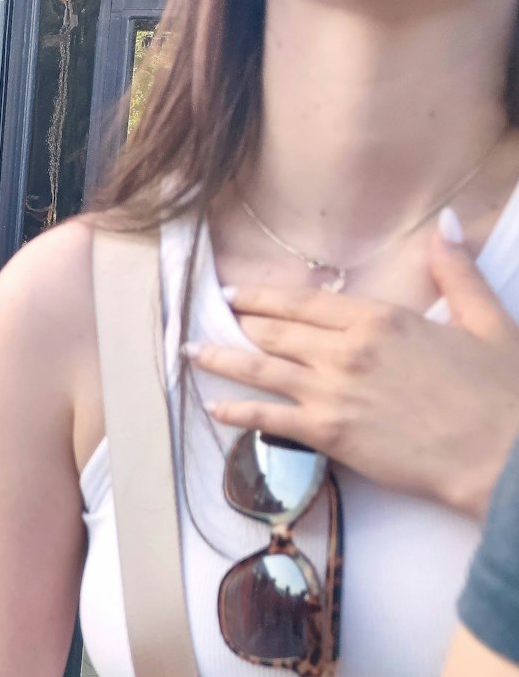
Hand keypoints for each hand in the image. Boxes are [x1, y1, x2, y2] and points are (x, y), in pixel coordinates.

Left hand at [202, 223, 518, 518]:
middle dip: (240, 323)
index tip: (238, 294)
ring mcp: (331, 392)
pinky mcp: (328, 433)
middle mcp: (346, 350)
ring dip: (219, 359)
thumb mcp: (486, 319)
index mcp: (380, 319)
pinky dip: (235, 412)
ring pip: (260, 369)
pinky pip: (267, 419)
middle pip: (275, 332)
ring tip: (190, 353)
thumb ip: (456, 272)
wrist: (503, 453)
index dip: (265, 298)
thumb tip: (446, 224)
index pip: (305, 302)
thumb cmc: (499, 390)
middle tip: (212, 319)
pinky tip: (213, 408)